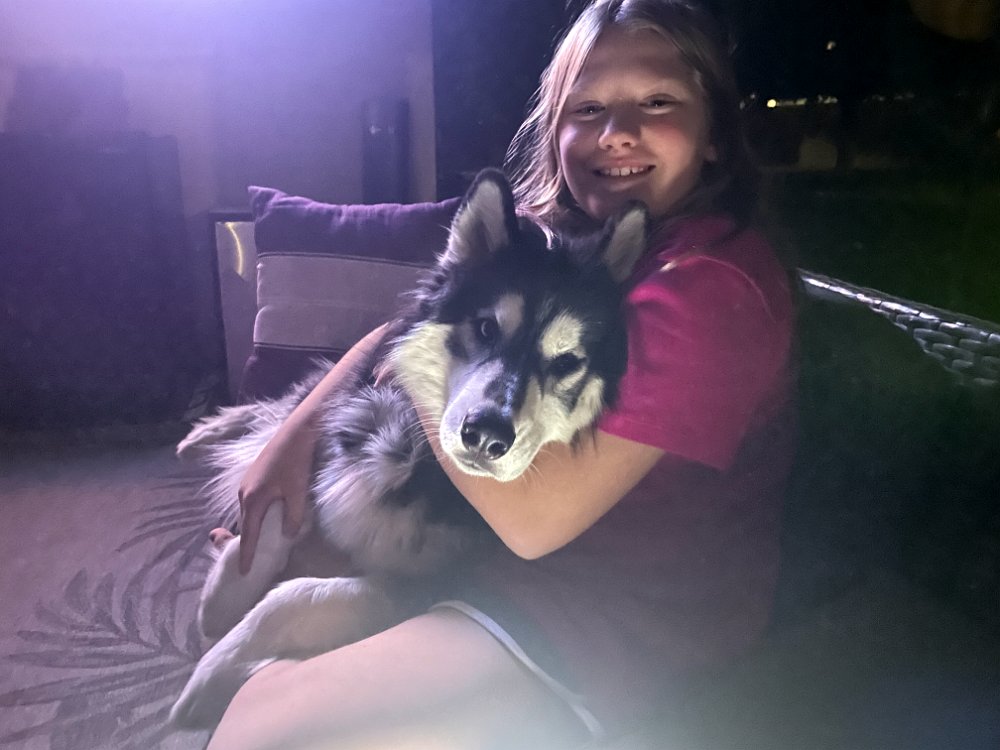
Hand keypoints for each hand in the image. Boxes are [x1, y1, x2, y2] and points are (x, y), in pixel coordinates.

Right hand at [236, 422, 315, 573]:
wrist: (297, 430)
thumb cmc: (297, 460)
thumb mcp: (298, 491)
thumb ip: (293, 517)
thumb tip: (287, 536)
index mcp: (252, 499)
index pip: (246, 534)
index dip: (245, 554)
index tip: (242, 572)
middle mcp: (244, 492)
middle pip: (244, 524)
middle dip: (247, 542)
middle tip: (254, 561)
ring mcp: (247, 482)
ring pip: (248, 512)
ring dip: (253, 527)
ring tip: (261, 543)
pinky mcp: (255, 475)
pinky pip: (252, 502)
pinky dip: (257, 514)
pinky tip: (268, 517)